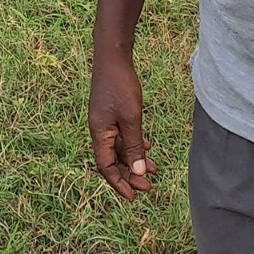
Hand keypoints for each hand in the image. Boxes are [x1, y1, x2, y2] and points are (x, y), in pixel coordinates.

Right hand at [89, 50, 157, 199]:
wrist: (113, 57)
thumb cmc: (120, 85)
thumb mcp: (131, 118)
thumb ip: (133, 145)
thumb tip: (137, 171)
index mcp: (99, 133)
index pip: (106, 167)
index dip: (119, 183)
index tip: (134, 197)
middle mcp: (100, 130)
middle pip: (113, 160)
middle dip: (130, 175)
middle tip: (149, 187)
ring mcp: (106, 121)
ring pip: (120, 149)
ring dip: (135, 160)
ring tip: (154, 169)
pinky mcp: (112, 113)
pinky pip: (122, 136)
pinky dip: (134, 145)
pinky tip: (148, 148)